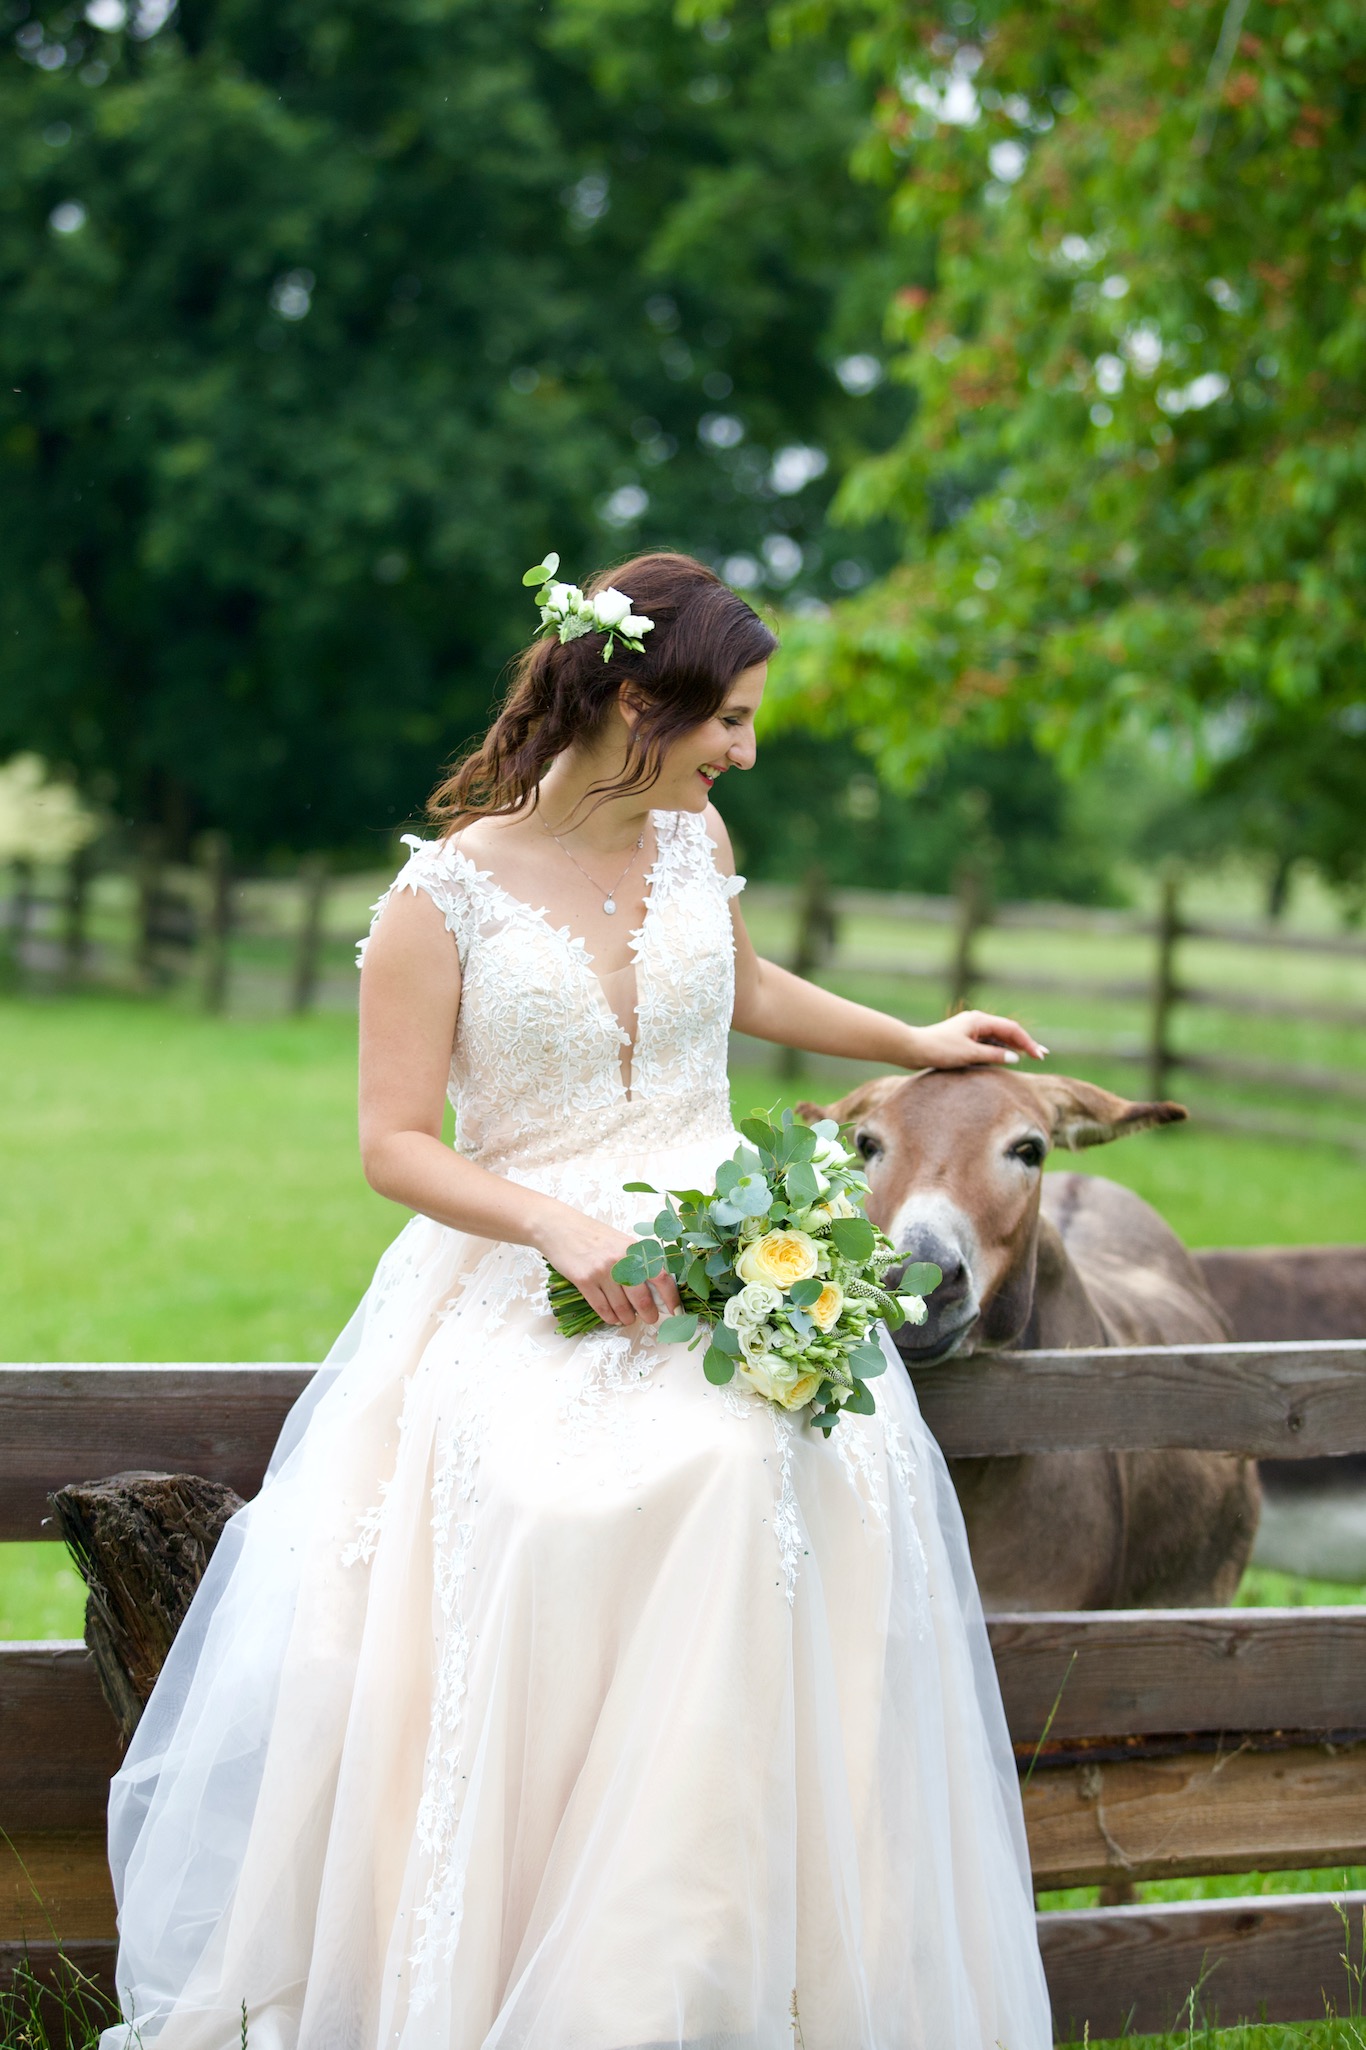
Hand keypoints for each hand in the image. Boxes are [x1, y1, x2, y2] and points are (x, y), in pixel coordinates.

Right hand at [534, 1205, 682, 1328]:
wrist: (558, 1227)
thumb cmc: (592, 1235)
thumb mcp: (620, 1242)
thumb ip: (636, 1262)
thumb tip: (654, 1290)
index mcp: (634, 1249)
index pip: (661, 1277)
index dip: (671, 1297)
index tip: (675, 1311)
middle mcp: (620, 1260)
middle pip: (643, 1298)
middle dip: (649, 1314)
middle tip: (650, 1319)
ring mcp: (602, 1271)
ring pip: (622, 1307)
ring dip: (628, 1318)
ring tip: (628, 1319)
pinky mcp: (584, 1281)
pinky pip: (602, 1308)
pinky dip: (610, 1317)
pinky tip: (613, 1318)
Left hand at [911, 1010, 1047, 1069]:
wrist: (912, 1049)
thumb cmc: (939, 1049)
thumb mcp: (969, 1054)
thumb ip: (993, 1055)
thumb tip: (1015, 1058)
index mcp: (979, 1020)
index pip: (1011, 1029)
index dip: (1028, 1042)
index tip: (1040, 1055)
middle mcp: (977, 1022)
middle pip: (1007, 1031)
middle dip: (1025, 1043)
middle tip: (1043, 1054)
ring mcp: (970, 1030)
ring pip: (998, 1037)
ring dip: (1014, 1046)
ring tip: (1031, 1055)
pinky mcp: (964, 1039)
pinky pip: (988, 1043)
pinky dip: (1000, 1050)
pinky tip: (1008, 1058)